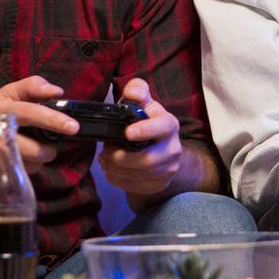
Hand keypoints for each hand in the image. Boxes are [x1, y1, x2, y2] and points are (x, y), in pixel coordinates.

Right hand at [0, 75, 68, 181]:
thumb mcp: (2, 95)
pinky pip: (16, 176)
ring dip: (36, 161)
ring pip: (29, 165)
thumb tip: (57, 92)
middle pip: (35, 149)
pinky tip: (15, 161)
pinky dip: (22, 170)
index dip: (53, 119)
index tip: (73, 127)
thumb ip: (31, 87)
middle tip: (47, 146)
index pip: (30, 113)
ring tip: (28, 152)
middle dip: (48, 150)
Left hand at [97, 78, 185, 196]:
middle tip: (104, 153)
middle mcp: (174, 148)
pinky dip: (119, 180)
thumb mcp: (143, 103)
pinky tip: (112, 171)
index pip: (161, 128)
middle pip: (147, 160)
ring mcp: (170, 169)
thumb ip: (137, 91)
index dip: (145, 131)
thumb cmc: (146, 121)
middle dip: (120, 158)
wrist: (162, 147)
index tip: (127, 133)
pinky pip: (136, 187)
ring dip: (116, 169)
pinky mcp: (161, 184)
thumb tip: (132, 91)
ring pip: (139, 176)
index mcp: (169, 125)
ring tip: (105, 160)